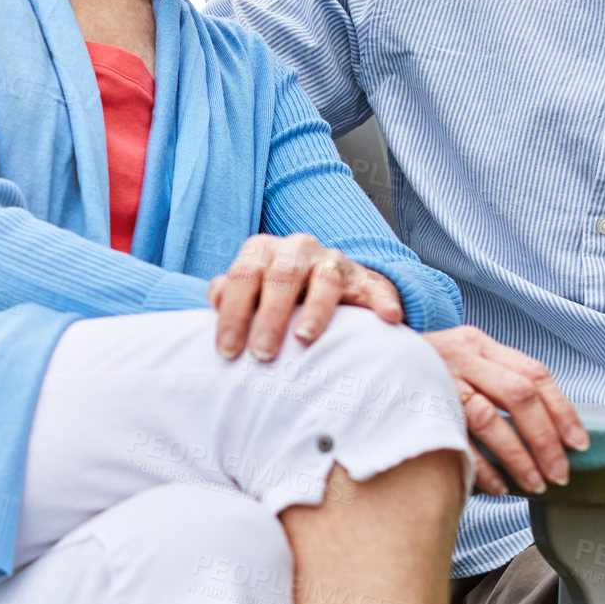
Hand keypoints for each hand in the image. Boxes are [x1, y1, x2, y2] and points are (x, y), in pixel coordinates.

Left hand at [206, 233, 404, 361]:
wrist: (328, 283)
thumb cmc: (276, 295)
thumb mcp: (250, 290)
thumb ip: (229, 294)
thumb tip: (215, 297)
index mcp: (262, 251)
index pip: (242, 276)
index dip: (232, 313)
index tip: (227, 351)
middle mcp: (296, 249)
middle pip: (281, 276)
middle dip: (270, 316)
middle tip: (262, 354)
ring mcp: (331, 260)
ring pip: (325, 278)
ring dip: (316, 309)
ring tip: (306, 338)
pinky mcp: (364, 278)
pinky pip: (376, 286)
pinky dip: (382, 301)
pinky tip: (389, 318)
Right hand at [422, 326, 588, 496]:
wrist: (359, 363)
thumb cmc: (418, 373)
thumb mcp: (458, 361)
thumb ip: (494, 380)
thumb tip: (545, 427)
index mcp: (478, 343)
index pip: (534, 373)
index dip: (562, 410)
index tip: (578, 443)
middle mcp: (462, 355)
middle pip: (520, 395)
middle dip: (546, 439)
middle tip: (559, 472)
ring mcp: (438, 378)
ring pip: (491, 418)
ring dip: (519, 457)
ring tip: (534, 483)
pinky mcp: (417, 403)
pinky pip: (457, 438)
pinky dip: (482, 466)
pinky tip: (496, 485)